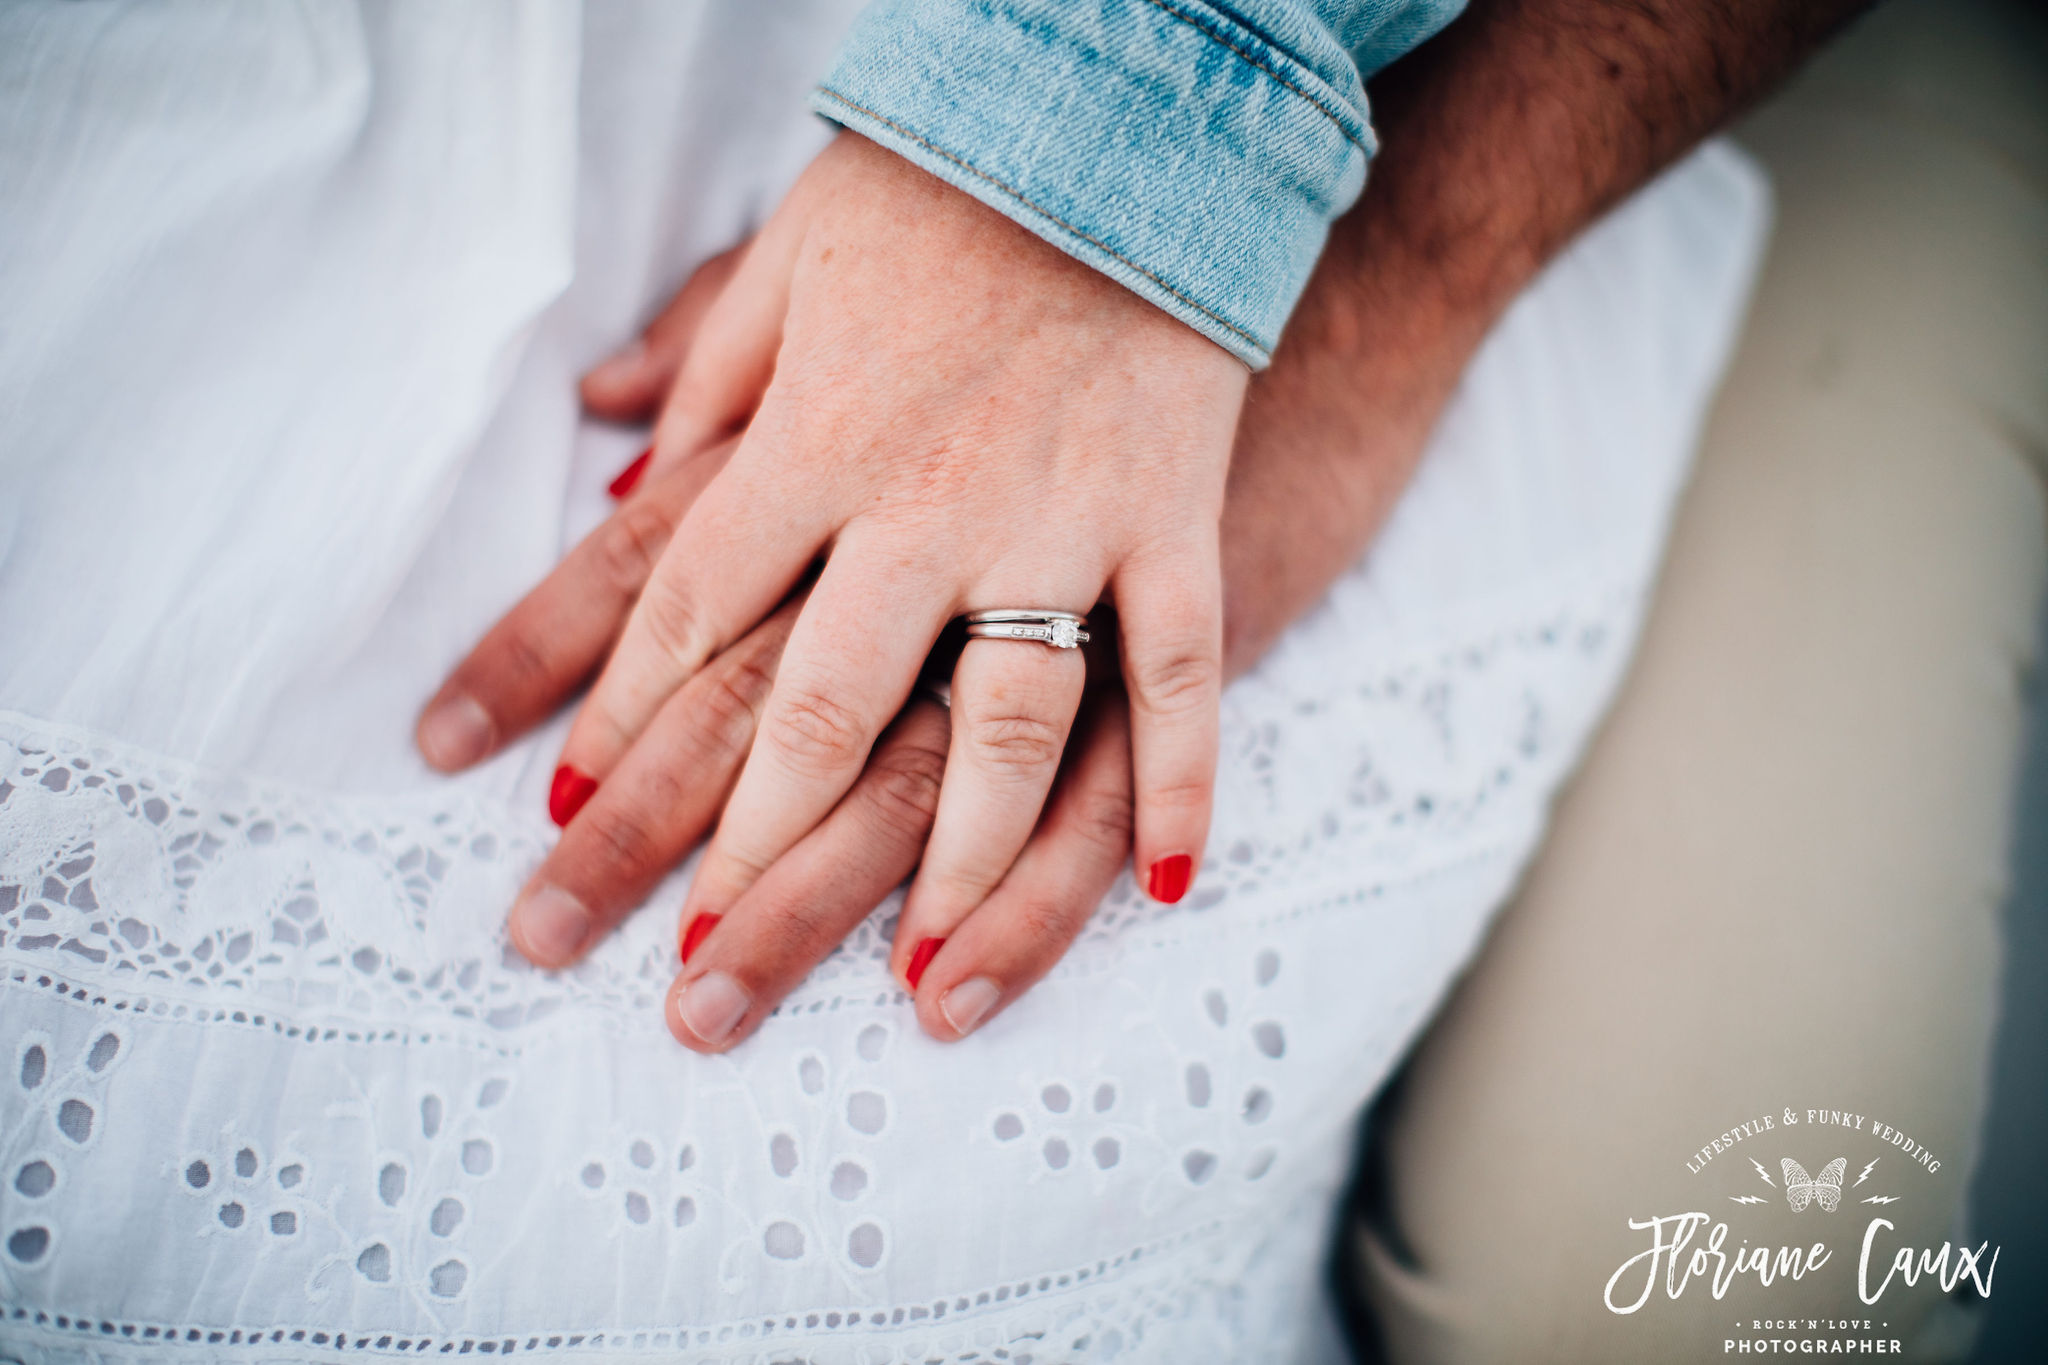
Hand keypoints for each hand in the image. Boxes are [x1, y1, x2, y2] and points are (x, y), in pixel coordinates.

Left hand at [422, 131, 1245, 1047]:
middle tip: (687, 967)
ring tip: (909, 981)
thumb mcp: (792, 247)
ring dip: (954, 866)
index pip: (683, 602)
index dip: (608, 712)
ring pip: (1002, 725)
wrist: (1136, 115)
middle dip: (744, 846)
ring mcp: (1060, 520)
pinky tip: (1164, 891)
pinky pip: (1181, 677)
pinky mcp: (1175, 521)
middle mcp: (924, 499)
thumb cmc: (949, 184)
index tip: (553, 805)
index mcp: (812, 432)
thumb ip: (701, 353)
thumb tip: (603, 428)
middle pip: (817, 704)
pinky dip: (1184, 785)